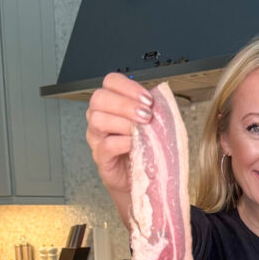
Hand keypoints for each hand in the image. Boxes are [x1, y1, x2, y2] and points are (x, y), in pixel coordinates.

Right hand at [85, 73, 153, 210]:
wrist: (138, 177)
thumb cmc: (141, 148)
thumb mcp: (148, 124)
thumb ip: (150, 110)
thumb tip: (161, 102)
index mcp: (110, 104)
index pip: (110, 82)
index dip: (129, 87)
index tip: (148, 99)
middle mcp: (99, 117)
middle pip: (99, 98)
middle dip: (125, 104)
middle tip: (146, 115)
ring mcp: (97, 138)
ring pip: (97, 119)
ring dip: (123, 122)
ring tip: (140, 130)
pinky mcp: (101, 158)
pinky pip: (106, 145)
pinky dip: (122, 142)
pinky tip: (134, 143)